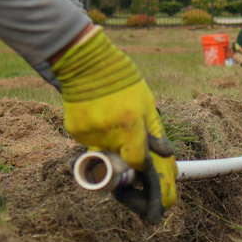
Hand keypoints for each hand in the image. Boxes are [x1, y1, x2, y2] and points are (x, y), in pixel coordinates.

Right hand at [51, 30, 176, 221]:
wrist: (87, 64)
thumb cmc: (123, 81)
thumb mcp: (146, 104)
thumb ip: (154, 133)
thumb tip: (166, 155)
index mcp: (129, 127)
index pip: (138, 163)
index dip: (145, 171)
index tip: (151, 178)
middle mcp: (108, 135)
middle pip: (120, 164)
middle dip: (127, 165)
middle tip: (132, 163)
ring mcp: (88, 135)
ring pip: (104, 154)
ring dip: (112, 146)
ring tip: (112, 121)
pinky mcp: (75, 132)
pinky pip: (90, 143)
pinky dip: (97, 136)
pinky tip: (99, 116)